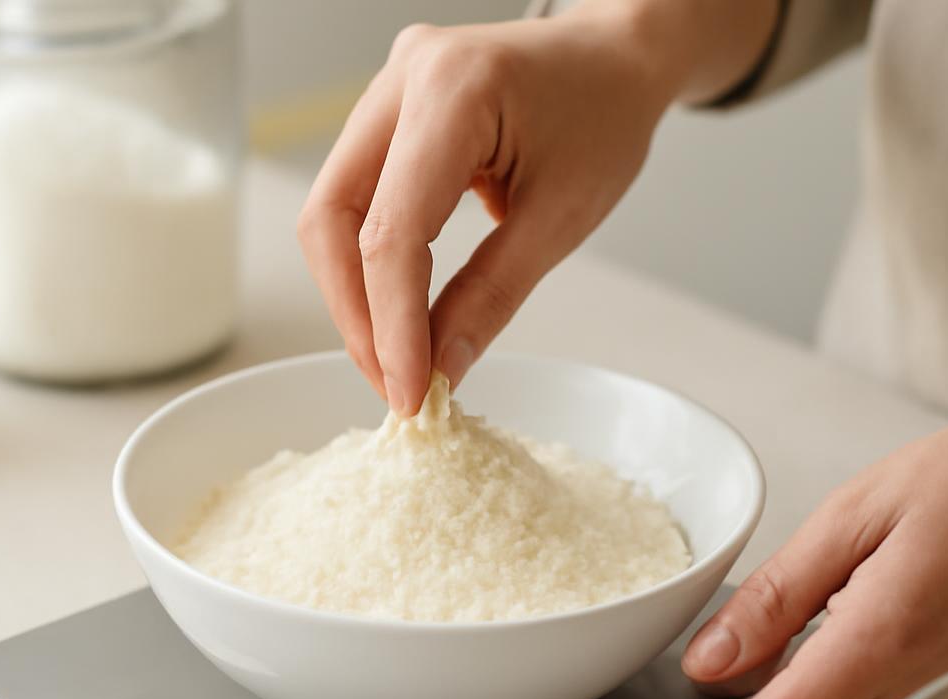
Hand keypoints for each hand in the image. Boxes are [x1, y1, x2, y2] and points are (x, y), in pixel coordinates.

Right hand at [298, 3, 753, 414]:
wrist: (615, 56)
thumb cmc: (605, 115)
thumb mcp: (563, 216)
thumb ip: (494, 293)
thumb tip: (439, 365)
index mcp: (453, 90)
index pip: (393, 229)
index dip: (391, 324)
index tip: (409, 393)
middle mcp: (402, 79)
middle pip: (331, 217)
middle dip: (356, 313)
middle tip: (393, 383)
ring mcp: (385, 90)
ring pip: (331, 211)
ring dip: (356, 294)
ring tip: (398, 358)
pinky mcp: (386, 114)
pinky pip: (354, 198)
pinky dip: (371, 262)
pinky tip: (401, 310)